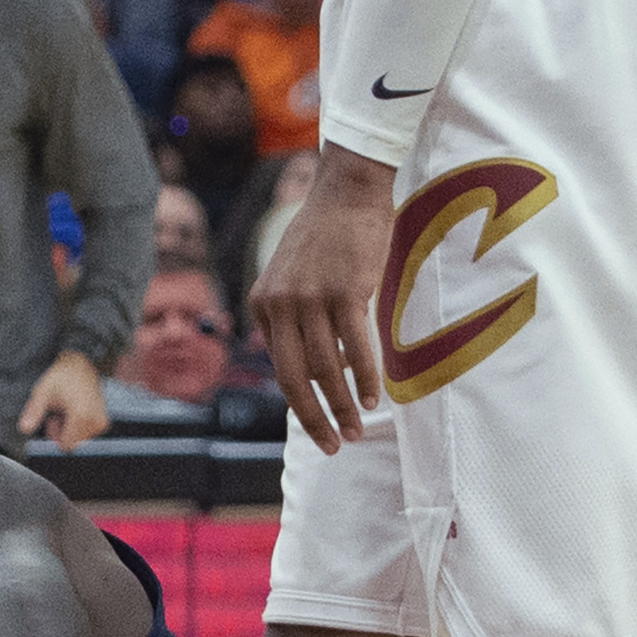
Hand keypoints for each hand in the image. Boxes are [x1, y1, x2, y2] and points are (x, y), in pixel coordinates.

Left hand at [16, 348, 108, 447]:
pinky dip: (78, 426)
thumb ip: (33, 411)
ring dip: (69, 428)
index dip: (55, 434)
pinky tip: (75, 411)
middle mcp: (95, 420)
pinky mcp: (103, 424)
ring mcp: (101, 423)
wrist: (81, 366)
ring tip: (67, 409)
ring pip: (78, 440)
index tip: (53, 418)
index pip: (66, 446)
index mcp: (82, 415)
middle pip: (71, 444)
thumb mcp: (42, 392)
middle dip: (62, 431)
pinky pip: (85, 435)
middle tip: (60, 411)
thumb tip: (24, 429)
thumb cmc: (61, 378)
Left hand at [251, 142, 396, 452]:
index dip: (300, 401)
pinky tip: (373, 398)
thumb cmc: (324, 235)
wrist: (346, 191)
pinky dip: (365, 377)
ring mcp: (312, 299)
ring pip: (325, 368)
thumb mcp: (289, 275)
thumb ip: (288, 315)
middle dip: (314, 418)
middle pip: (294, 378)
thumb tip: (305, 363)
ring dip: (343, 405)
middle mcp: (281, 305)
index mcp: (263, 304)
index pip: (280, 367)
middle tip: (332, 445)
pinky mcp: (346, 292)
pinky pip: (356, 346)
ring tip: (357, 428)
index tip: (316, 424)